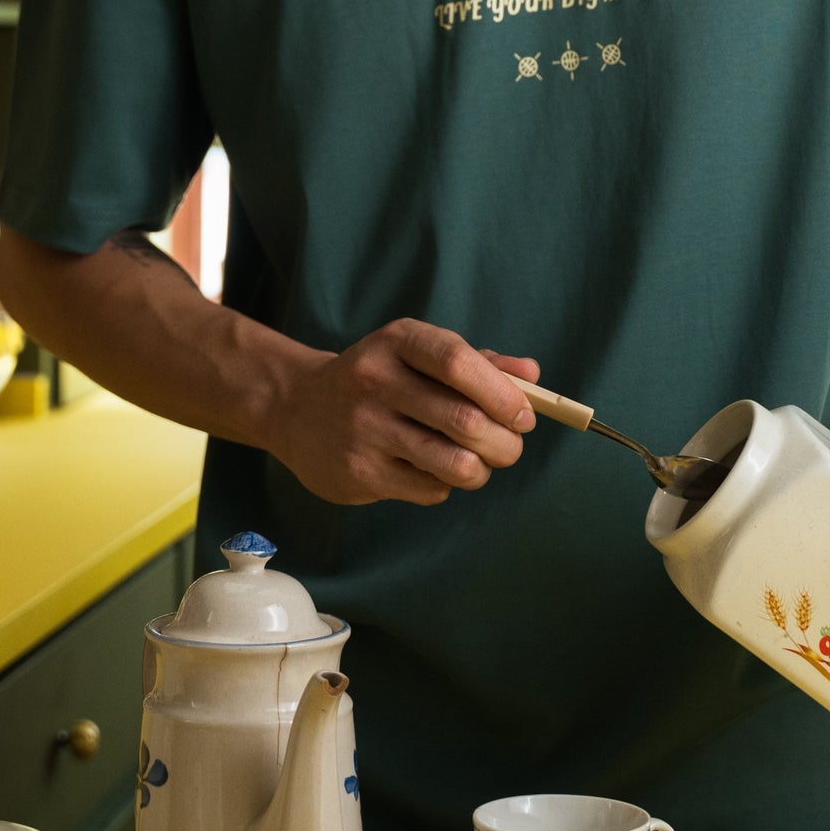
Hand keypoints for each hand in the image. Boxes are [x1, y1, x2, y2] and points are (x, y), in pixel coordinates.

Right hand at [268, 319, 539, 506]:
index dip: (502, 393)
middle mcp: (375, 381)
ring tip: (478, 462)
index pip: (458, 362)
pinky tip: (430, 468)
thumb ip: (478, 363)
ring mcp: (364, 429)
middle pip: (465, 421)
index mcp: (397, 341)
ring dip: (482, 470)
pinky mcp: (359, 473)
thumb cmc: (378, 379)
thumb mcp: (418, 354)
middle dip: (505, 443)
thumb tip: (532, 377)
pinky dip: (446, 484)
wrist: (296, 407)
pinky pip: (431, 489)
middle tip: (510, 447)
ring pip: (455, 464)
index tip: (525, 416)